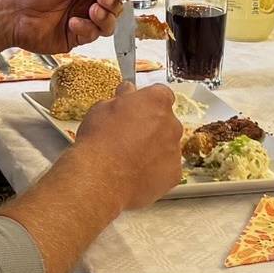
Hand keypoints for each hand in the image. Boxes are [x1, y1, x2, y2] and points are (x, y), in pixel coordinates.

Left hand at [0, 0, 128, 54]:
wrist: (11, 11)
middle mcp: (85, 0)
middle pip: (116, 4)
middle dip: (113, 1)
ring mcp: (81, 19)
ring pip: (109, 23)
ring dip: (105, 17)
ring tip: (91, 11)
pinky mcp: (75, 37)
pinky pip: (93, 35)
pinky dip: (87, 28)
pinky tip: (72, 23)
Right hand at [73, 83, 187, 208]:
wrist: (100, 179)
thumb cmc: (98, 141)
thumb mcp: (102, 108)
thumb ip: (122, 98)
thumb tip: (127, 93)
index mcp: (156, 101)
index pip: (161, 94)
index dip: (147, 102)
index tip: (137, 108)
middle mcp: (172, 123)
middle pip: (166, 121)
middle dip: (151, 126)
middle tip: (129, 136)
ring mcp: (175, 150)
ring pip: (167, 145)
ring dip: (153, 148)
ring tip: (129, 158)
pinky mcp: (174, 174)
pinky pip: (167, 168)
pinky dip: (155, 170)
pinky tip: (135, 173)